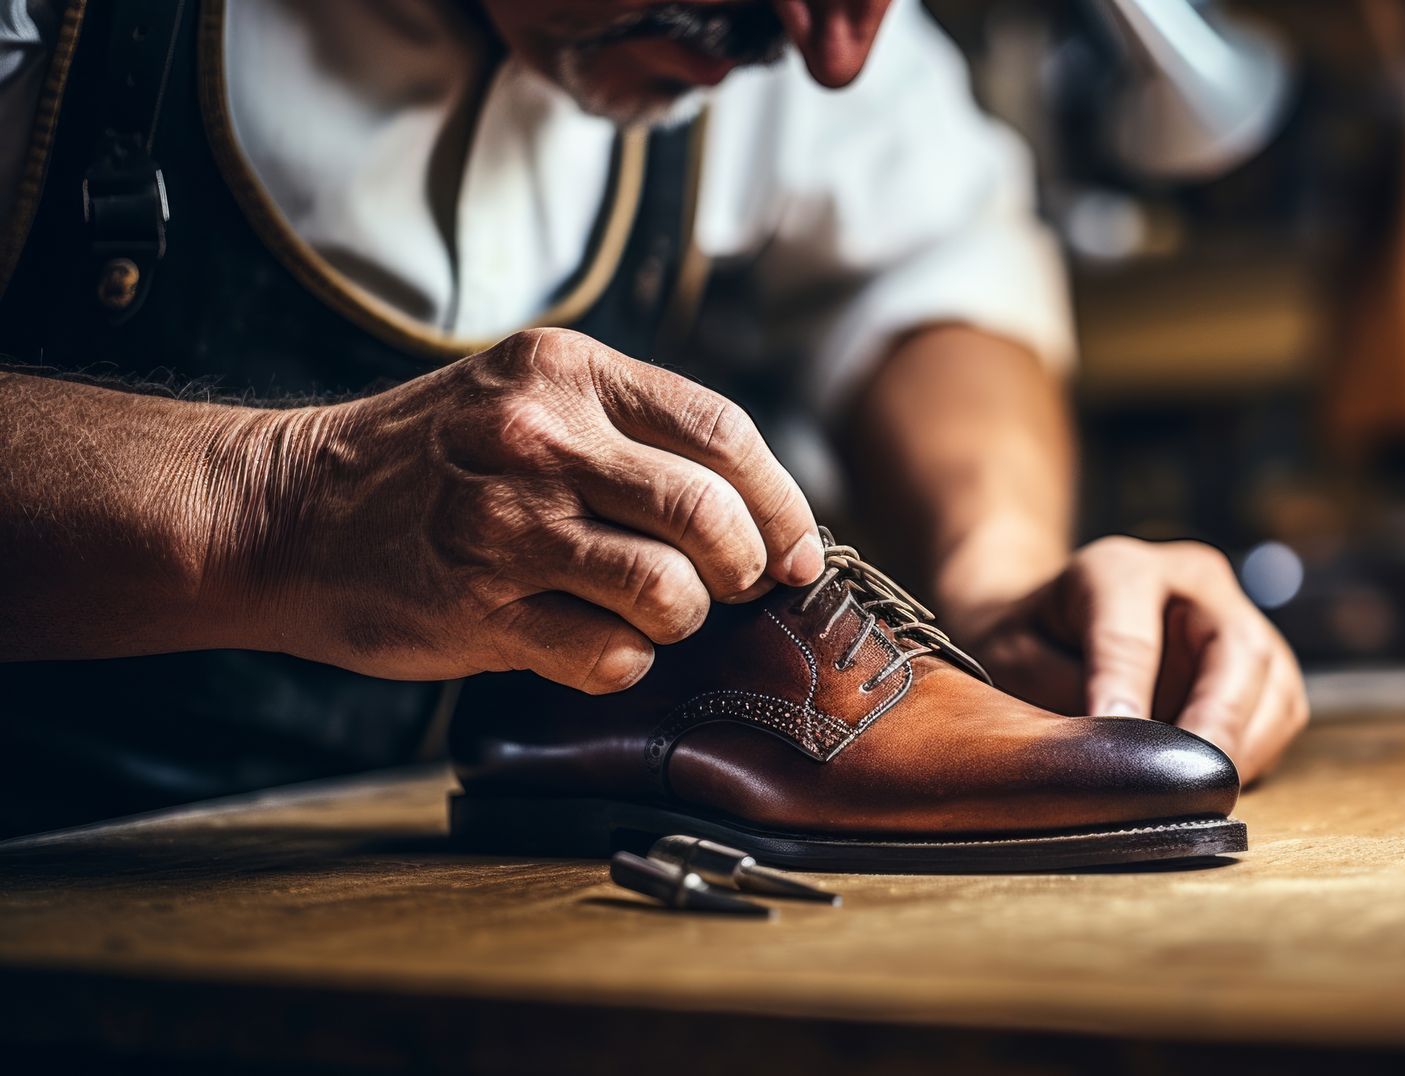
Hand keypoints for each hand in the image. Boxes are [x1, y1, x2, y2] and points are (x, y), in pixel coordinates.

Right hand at [223, 328, 823, 692]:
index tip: (797, 548)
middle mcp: (539, 438)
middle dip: (746, 566)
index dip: (781, 501)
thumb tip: (760, 508)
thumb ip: (631, 430)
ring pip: (672, 591)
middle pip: (709, 514)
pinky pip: (610, 656)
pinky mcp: (478, 609)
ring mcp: (505, 525)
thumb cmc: (429, 462)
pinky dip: (624, 663)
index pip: (724, 432)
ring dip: (683, 618)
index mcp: (568, 373)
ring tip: (653, 614)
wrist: (285, 511)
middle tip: (734, 587)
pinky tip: (596, 645)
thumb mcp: (525, 396)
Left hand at [945, 536, 1307, 781]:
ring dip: (1242, 747)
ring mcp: (1236, 614)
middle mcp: (1191, 580)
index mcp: (1119, 568)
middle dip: (1215, 728)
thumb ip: (1053, 693)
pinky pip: (1281, 709)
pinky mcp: (1263, 658)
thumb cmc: (1029, 643)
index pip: (1130, 635)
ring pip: (1273, 683)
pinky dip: (1255, 752)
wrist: (1052, 624)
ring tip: (1196, 795)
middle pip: (1235, 651)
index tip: (1121, 752)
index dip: (1126, 695)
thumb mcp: (1010, 658)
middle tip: (1185, 791)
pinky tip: (1209, 778)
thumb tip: (1110, 747)